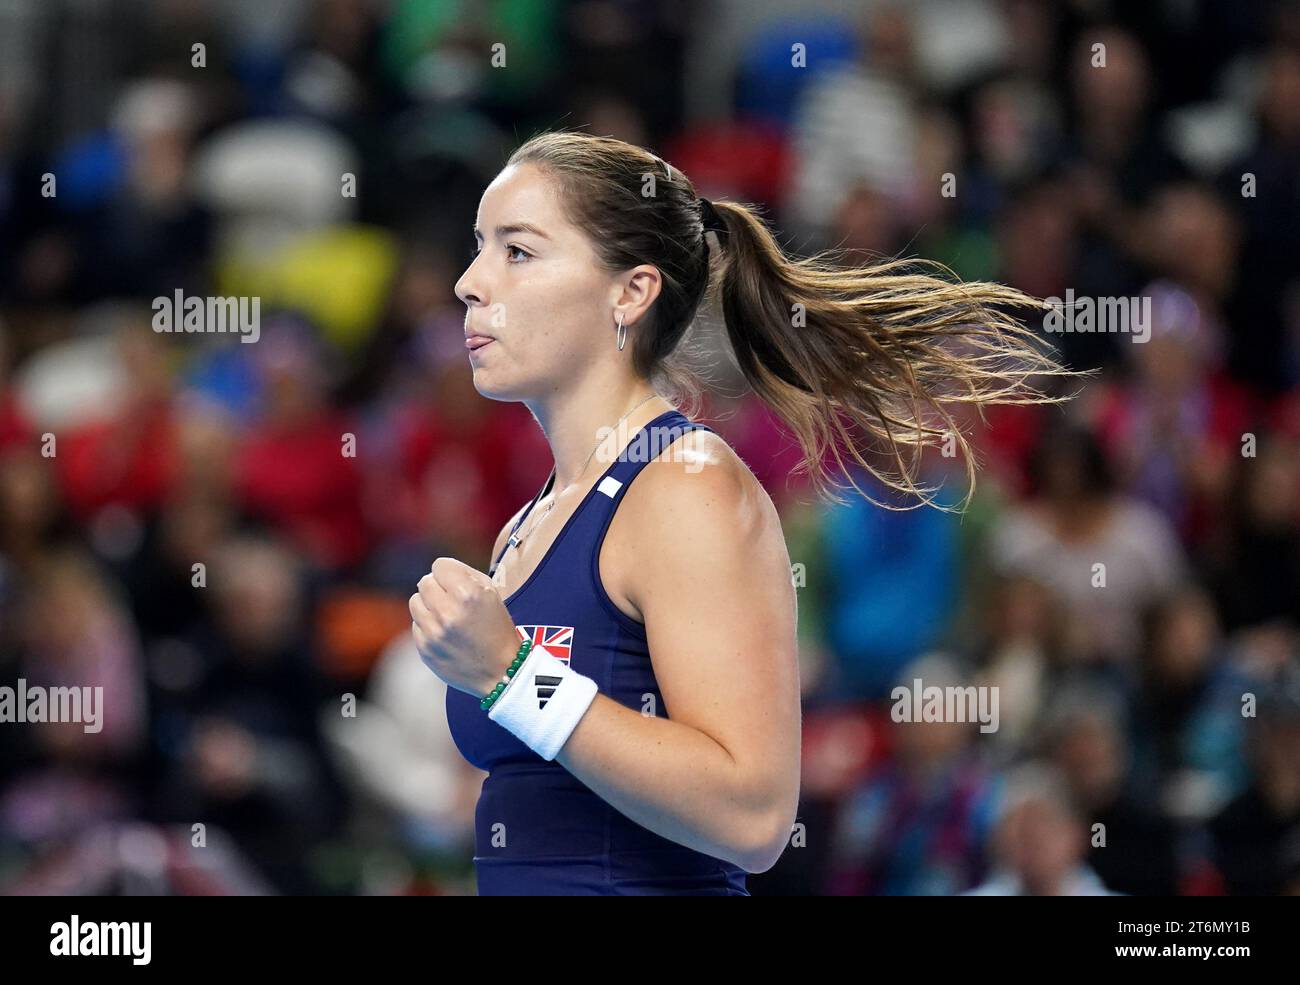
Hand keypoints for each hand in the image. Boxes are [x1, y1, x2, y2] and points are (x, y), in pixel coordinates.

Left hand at [410, 557, 521, 696]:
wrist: (500, 672)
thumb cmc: (498, 630)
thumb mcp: (492, 595)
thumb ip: (466, 575)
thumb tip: (440, 570)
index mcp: (468, 594)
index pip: (439, 565)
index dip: (449, 572)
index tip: (456, 582)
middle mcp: (448, 612)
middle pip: (425, 582)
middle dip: (438, 587)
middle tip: (451, 599)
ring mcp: (433, 632)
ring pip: (415, 601)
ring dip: (429, 605)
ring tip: (446, 616)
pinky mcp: (425, 648)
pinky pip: (416, 624)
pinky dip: (428, 625)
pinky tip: (444, 633)